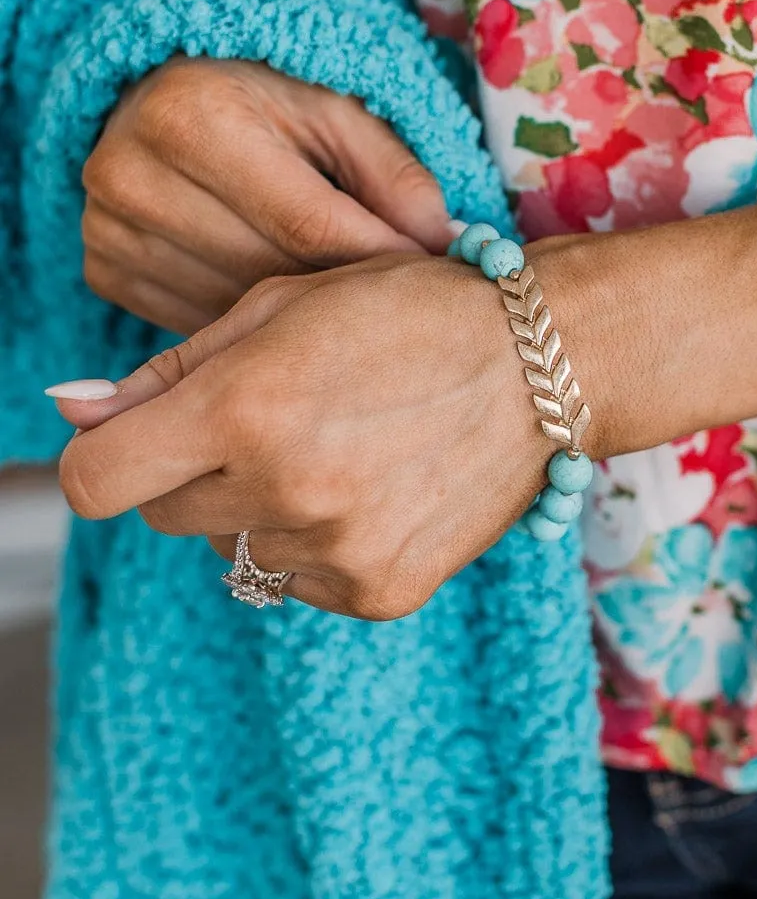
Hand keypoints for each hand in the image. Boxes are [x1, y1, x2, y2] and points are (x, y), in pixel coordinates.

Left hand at [52, 257, 548, 619]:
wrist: (542, 361)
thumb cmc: (404, 310)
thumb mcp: (278, 307)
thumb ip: (166, 372)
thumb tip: (71, 414)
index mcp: (245, 407)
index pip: (96, 481)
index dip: (102, 456)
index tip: (133, 440)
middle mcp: (285, 489)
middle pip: (162, 515)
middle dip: (192, 472)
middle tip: (270, 421)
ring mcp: (336, 551)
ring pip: (233, 552)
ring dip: (258, 509)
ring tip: (335, 448)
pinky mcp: (380, 591)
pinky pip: (298, 582)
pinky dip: (315, 544)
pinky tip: (370, 486)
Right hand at [82, 58, 451, 333]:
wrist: (163, 97)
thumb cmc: (265, 100)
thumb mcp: (337, 112)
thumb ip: (394, 174)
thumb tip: (444, 243)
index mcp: (192, 116)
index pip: (308, 221)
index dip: (378, 255)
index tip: (431, 277)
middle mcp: (131, 174)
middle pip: (269, 269)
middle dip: (343, 287)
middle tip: (400, 297)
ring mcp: (108, 230)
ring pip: (234, 308)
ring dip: (298, 311)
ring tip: (344, 298)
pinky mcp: (104, 271)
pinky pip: (197, 323)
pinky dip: (250, 321)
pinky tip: (281, 303)